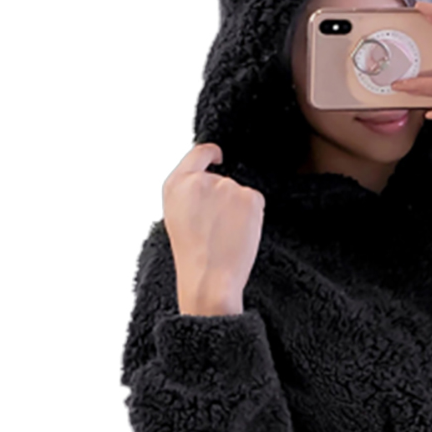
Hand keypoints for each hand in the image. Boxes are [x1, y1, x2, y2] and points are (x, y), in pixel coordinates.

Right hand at [161, 142, 263, 314]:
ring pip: (239, 193)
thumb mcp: (177, 217)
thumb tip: (208, 184)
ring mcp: (226, 186)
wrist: (209, 277)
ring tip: (225, 235)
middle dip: (224, 199)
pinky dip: (252, 217)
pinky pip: (255, 202)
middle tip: (217, 227)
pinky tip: (238, 234)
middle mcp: (200, 180)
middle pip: (222, 179)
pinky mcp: (249, 197)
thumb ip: (189, 194)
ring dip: (238, 210)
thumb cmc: (193, 256)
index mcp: (176, 184)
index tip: (218, 157)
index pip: (198, 154)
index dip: (211, 154)